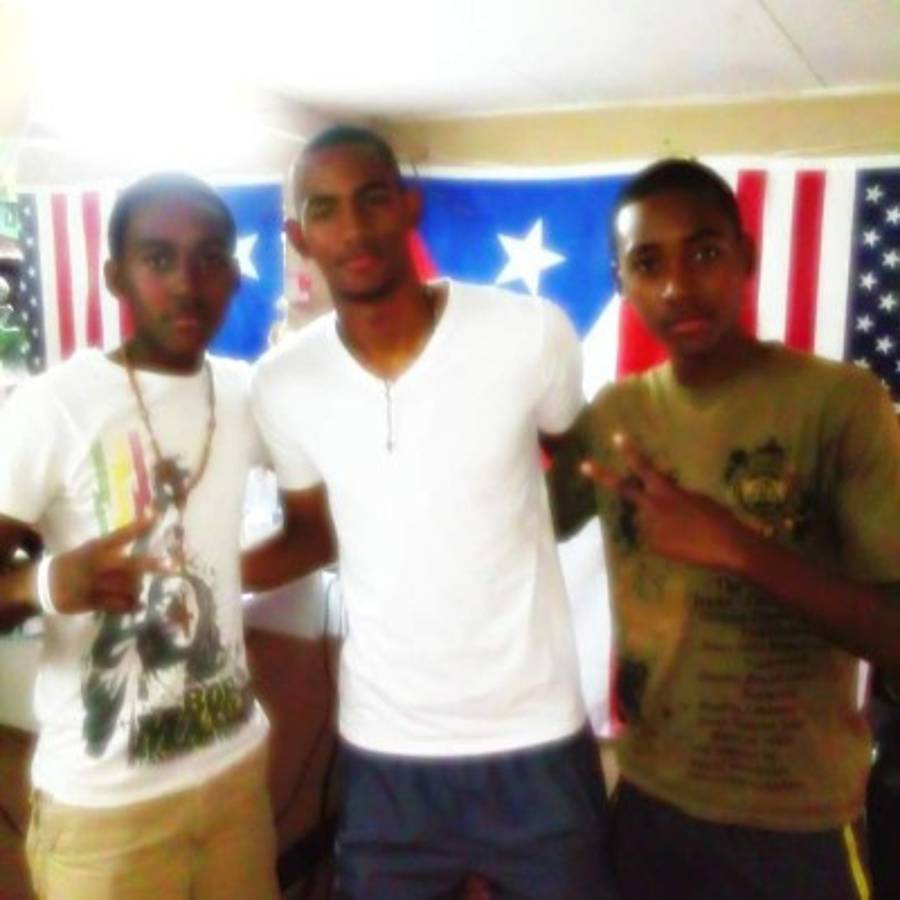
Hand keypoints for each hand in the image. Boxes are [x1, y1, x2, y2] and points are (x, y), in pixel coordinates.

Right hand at [47, 513, 167, 614]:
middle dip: (153, 564)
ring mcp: (96, 584)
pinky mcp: (92, 602)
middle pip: (131, 564)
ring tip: (137, 590)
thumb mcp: (90, 549)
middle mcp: (99, 565)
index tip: (156, 514)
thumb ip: (113, 547)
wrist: (43, 583)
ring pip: (129, 587)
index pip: (121, 534)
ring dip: (138, 588)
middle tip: (174, 565)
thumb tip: (140, 540)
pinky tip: (138, 605)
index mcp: (97, 548)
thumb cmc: (73, 563)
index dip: (139, 525)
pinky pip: (119, 605)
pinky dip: (132, 606)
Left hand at [581, 433, 749, 570]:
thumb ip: (672, 494)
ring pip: (643, 518)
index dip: (629, 451)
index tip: (616, 437)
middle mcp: (651, 507)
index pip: (643, 467)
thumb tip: (661, 496)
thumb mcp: (695, 498)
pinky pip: (653, 537)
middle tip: (583, 465)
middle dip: (601, 475)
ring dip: (656, 520)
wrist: (726, 547)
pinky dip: (664, 538)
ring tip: (683, 530)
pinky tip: (683, 543)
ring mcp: (648, 527)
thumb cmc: (717, 518)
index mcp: (665, 491)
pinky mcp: (652, 545)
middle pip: (622, 488)